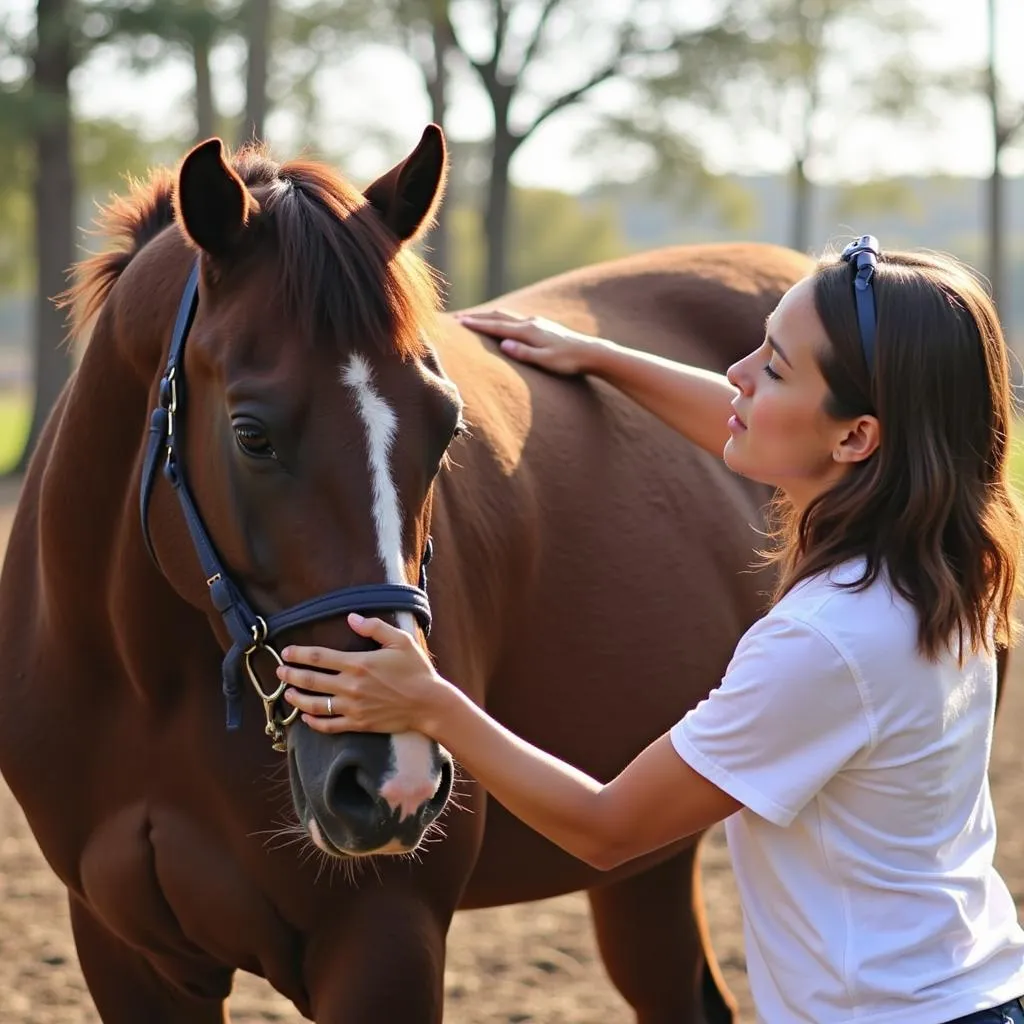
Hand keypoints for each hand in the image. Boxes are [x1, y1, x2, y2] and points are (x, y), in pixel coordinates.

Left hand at [278, 613, 452, 735]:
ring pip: (315, 705)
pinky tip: (305, 718)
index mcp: (358, 663)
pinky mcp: (359, 724)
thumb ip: (374, 628)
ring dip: (297, 699)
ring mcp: (353, 707)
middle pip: (310, 681)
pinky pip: (329, 725)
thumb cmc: (416, 670)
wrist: (429, 703)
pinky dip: (314, 723)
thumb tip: (351, 617)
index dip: (299, 654)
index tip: (286, 652)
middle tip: (279, 672)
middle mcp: (351, 686)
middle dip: (290, 675)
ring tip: (287, 693)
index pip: (319, 657)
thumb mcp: (400, 641)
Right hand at [455, 309, 608, 375]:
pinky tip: (501, 322)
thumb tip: (504, 344)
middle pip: (498, 316)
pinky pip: (515, 319)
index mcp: (528, 331)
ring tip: (474, 318)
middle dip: (477, 317)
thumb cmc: (568, 361)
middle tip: (457, 318)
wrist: (591, 353)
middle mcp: (530, 323)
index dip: (477, 325)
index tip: (458, 322)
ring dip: (488, 316)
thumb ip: (524, 353)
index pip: (497, 327)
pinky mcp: (542, 326)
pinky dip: (501, 318)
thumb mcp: (546, 360)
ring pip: (506, 315)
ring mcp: (537, 322)